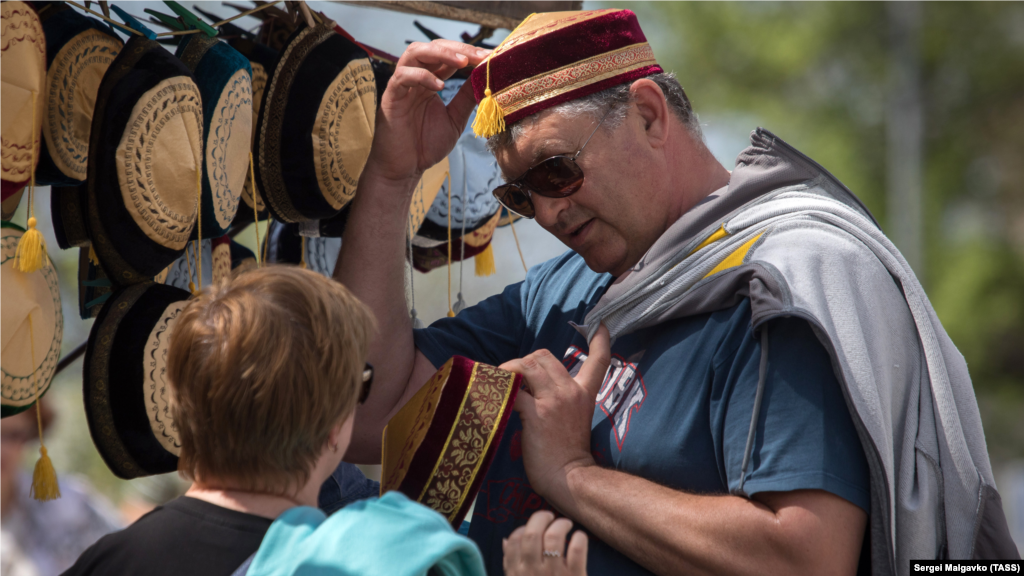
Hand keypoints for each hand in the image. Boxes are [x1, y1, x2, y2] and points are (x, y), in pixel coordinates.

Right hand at [364, 40, 488, 186]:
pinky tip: (439, 86)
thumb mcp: (455, 119)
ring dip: (440, 53)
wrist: (404, 170)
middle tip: (481, 55)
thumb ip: (466, 98)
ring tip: (462, 62)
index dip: (469, 53)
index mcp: (430, 82)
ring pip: (415, 53)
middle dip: (459, 49)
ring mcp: (401, 86)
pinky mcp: (390, 97)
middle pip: (433, 47)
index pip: (448, 57)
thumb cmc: (425, 146)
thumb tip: (484, 78)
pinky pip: (402, 77)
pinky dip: (421, 76)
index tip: (491, 56)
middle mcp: (415, 79)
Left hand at [499, 325, 610, 508]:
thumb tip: (534, 390)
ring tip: (500, 383)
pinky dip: (500, 388)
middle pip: (543, 356)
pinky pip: (513, 388)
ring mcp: (554, 401)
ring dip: (509, 370)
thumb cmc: (569, 456)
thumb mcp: (575, 420)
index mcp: (585, 394)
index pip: (599, 360)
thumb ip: (562, 401)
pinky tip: (493, 396)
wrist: (571, 479)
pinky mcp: (536, 413)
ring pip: (527, 365)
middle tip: (513, 378)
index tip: (599, 325)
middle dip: (523, 361)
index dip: (600, 341)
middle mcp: (571, 391)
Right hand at [503, 511, 587, 575]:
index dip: (522, 528)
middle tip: (549, 516)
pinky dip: (579, 538)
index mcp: (516, 574)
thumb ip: (511, 565)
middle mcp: (532, 571)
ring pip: (554, 537)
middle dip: (540, 518)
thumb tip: (507, 541)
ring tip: (566, 524)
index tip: (529, 528)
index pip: (514, 540)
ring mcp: (554, 574)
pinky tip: (579, 537)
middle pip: (532, 533)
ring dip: (561, 525)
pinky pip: (577, 549)